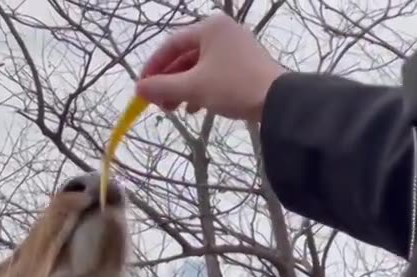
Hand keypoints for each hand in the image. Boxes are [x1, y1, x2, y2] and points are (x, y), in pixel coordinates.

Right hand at [135, 14, 286, 122]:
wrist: (278, 100)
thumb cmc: (232, 86)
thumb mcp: (192, 87)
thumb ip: (162, 87)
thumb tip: (138, 89)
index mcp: (209, 27)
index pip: (170, 44)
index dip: (152, 67)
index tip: (141, 88)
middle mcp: (222, 31)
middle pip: (184, 56)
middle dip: (168, 82)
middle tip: (157, 104)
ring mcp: (235, 46)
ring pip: (198, 66)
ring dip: (182, 88)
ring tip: (173, 110)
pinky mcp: (244, 63)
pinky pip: (213, 72)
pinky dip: (199, 88)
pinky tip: (193, 108)